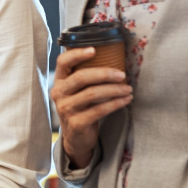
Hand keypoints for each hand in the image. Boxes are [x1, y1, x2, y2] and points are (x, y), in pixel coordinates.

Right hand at [50, 47, 131, 168]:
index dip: (77, 54)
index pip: (62, 62)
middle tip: (122, 74)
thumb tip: (111, 56)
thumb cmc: (81, 108)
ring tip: (128, 88)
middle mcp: (59, 93)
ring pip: (92, 93)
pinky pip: (99, 110)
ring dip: (114, 89)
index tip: (94, 50)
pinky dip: (115, 103)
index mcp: (59, 81)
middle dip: (104, 73)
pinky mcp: (76, 123)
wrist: (76, 137)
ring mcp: (66, 109)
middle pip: (81, 77)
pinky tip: (126, 100)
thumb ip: (85, 76)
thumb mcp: (77, 91)